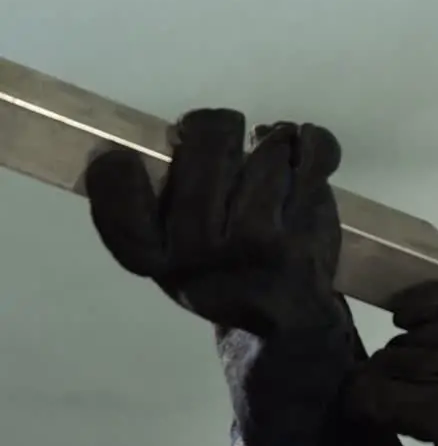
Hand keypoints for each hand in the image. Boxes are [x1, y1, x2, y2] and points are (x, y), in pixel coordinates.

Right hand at [84, 108, 344, 336]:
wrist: (286, 319)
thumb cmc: (221, 274)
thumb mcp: (172, 256)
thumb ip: (157, 208)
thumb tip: (162, 139)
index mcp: (158, 257)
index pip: (121, 210)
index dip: (116, 176)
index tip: (123, 155)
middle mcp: (200, 250)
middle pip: (206, 145)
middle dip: (215, 126)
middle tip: (222, 135)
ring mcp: (256, 240)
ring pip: (264, 148)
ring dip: (271, 142)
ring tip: (271, 158)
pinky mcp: (304, 229)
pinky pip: (312, 157)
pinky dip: (313, 142)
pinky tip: (303, 148)